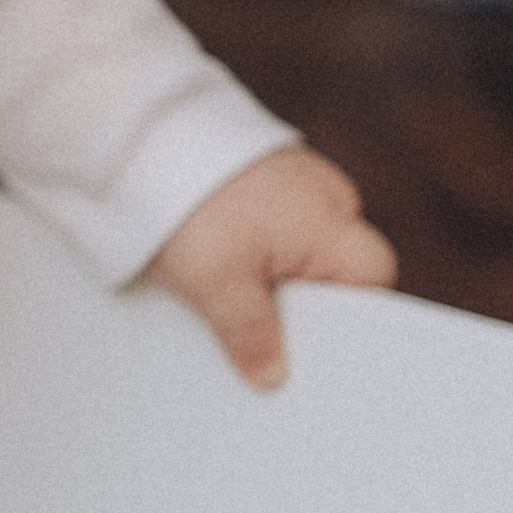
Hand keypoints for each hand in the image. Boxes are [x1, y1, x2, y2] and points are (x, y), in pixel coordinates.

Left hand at [143, 147, 395, 387]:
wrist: (139, 137)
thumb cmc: (189, 203)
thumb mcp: (219, 284)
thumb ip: (251, 334)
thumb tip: (272, 376)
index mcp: (334, 221)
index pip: (373, 279)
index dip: (347, 320)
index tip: (312, 353)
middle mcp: (325, 197)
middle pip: (333, 271)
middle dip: (300, 307)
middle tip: (263, 342)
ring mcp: (293, 182)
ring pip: (296, 251)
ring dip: (268, 280)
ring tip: (230, 307)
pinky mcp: (257, 176)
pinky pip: (268, 229)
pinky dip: (248, 252)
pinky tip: (215, 271)